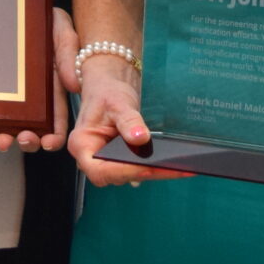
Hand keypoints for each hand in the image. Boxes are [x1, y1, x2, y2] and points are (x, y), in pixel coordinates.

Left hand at [0, 7, 78, 153]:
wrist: (22, 5)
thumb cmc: (47, 20)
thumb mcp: (62, 32)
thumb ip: (68, 55)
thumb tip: (74, 86)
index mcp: (54, 86)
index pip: (59, 118)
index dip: (56, 135)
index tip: (50, 143)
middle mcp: (35, 94)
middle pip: (35, 126)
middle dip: (31, 140)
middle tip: (25, 140)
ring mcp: (15, 92)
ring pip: (13, 122)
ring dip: (9, 136)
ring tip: (3, 140)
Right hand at [69, 54, 183, 184]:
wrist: (108, 88)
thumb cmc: (106, 92)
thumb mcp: (117, 102)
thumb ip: (128, 121)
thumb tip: (140, 139)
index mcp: (82, 145)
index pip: (99, 169)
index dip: (122, 172)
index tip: (146, 167)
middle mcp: (92, 158)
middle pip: (117, 176)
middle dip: (146, 173)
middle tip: (174, 168)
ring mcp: (107, 162)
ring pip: (131, 175)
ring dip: (156, 173)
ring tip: (182, 167)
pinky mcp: (122, 162)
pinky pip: (138, 169)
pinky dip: (156, 167)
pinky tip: (176, 164)